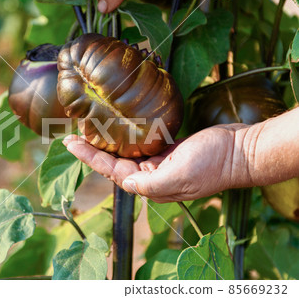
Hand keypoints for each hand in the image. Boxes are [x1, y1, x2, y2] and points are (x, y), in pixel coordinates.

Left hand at [62, 124, 249, 202]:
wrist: (241, 151)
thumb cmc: (213, 163)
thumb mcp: (180, 175)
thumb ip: (151, 183)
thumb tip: (125, 183)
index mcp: (151, 184)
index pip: (112, 171)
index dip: (90, 157)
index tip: (71, 143)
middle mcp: (152, 176)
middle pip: (114, 163)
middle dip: (93, 150)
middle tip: (73, 134)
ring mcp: (161, 163)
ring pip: (127, 154)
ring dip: (109, 143)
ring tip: (91, 129)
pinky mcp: (170, 150)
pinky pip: (143, 145)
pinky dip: (129, 138)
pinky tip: (120, 128)